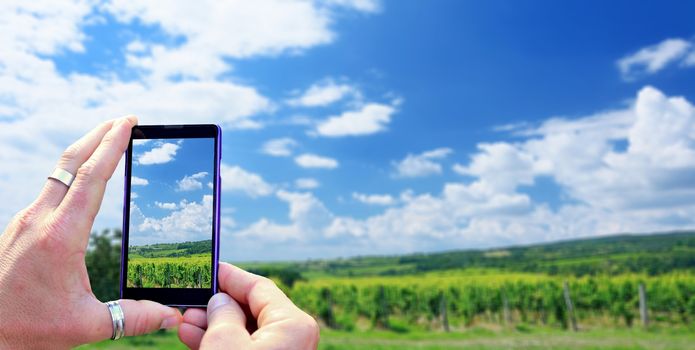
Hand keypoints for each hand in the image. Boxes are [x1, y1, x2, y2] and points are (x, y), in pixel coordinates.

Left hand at [0, 116, 181, 348]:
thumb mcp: (86, 325)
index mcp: (60, 236)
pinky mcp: (19, 227)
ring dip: (84, 151)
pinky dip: (72, 172)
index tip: (129, 123)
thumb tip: (172, 315)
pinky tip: (83, 181)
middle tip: (125, 119)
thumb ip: (133, 317)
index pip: (92, 177)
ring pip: (58, 172)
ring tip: (107, 141)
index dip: (113, 146)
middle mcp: (39, 219)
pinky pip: (50, 188)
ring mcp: (25, 221)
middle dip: (99, 134)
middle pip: (71, 161)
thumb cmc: (28, 330)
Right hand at [178, 263, 319, 348]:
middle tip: (190, 302)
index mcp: (294, 323)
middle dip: (218, 305)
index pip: (259, 287)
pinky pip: (247, 347)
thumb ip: (222, 314)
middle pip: (252, 309)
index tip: (210, 268)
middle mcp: (294, 337)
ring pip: (246, 331)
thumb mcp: (225, 343)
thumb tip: (221, 300)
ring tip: (186, 322)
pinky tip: (195, 338)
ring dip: (215, 325)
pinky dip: (223, 343)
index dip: (231, 277)